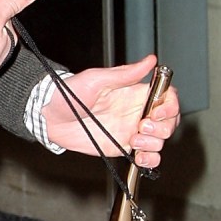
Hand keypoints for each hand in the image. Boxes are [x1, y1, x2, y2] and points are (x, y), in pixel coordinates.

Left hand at [41, 55, 179, 167]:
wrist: (51, 117)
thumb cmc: (69, 93)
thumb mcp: (97, 79)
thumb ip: (125, 74)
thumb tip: (151, 61)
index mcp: (135, 93)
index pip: (167, 97)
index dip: (170, 105)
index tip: (158, 112)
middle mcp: (137, 112)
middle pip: (169, 120)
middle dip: (162, 127)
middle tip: (141, 127)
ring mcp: (132, 130)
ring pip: (160, 140)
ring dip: (154, 144)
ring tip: (134, 141)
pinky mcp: (123, 147)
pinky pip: (147, 156)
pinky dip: (150, 159)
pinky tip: (139, 156)